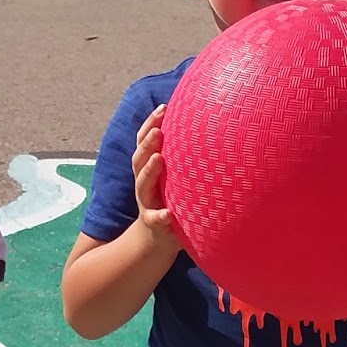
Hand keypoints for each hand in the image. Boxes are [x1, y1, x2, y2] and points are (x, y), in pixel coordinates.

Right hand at [133, 104, 181, 250]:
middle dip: (147, 143)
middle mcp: (143, 183)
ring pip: (142, 185)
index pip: (143, 142)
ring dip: (149, 171)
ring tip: (159, 159)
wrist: (157, 238)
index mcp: (148, 169)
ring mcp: (146, 202)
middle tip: (159, 130)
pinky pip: (155, 219)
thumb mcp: (173, 177)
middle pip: (139, 159)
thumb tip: (207, 126)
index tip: (163, 107)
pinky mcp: (154, 223)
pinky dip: (160, 216)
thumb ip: (181, 158)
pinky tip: (169, 214)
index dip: (150, 124)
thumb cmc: (171, 199)